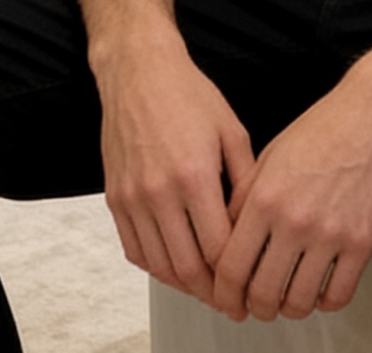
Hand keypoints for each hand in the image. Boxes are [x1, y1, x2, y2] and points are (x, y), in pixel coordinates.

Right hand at [96, 42, 254, 307]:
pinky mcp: (115, 197)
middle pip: (187, 267)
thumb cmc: (188, 94)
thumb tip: (256, 224)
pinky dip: (155, 267)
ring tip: (205, 287)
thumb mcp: (232, 130)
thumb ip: (246, 181)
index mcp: (195, 175)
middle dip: (212, 292)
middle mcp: (160, 191)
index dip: (235, 276)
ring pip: (159, 265)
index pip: (218, 248)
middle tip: (230, 301)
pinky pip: (134, 249)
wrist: (138, 71)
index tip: (248, 286)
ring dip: (184, 284)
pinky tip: (174, 265)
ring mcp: (133, 197)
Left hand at [213, 70, 371, 323]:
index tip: (227, 298)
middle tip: (257, 306)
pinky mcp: (362, 242)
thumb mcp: (271, 154)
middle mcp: (294, 220)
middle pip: (262, 293)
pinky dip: (326, 302)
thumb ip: (247, 196)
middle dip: (255, 307)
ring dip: (290, 308)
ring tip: (289, 299)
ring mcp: (329, 234)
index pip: (230, 266)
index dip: (224, 293)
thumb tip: (231, 231)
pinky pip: (339, 294)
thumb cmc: (327, 126)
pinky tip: (322, 290)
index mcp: (265, 197)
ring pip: (300, 301)